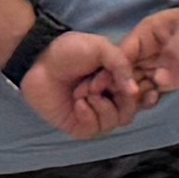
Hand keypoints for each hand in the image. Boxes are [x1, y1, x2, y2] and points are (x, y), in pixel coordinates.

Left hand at [18, 28, 142, 139]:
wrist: (38, 62)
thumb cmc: (68, 51)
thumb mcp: (100, 47)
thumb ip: (121, 65)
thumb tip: (135, 91)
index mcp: (118, 79)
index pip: (140, 93)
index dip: (138, 91)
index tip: (131, 84)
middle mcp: (110, 97)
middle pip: (130, 110)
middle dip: (116, 96)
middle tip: (96, 83)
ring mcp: (95, 113)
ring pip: (115, 121)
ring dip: (101, 105)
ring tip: (82, 91)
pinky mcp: (80, 125)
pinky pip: (95, 129)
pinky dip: (89, 115)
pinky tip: (78, 103)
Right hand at [111, 0, 178, 102]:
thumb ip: (172, 53)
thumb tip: (157, 78)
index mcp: (144, 36)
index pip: (122, 55)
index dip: (113, 70)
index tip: (104, 87)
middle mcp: (144, 54)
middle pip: (123, 74)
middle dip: (117, 89)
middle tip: (112, 105)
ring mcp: (154, 68)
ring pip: (134, 86)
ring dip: (130, 98)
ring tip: (126, 109)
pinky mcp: (166, 80)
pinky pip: (150, 92)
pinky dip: (145, 101)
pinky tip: (146, 106)